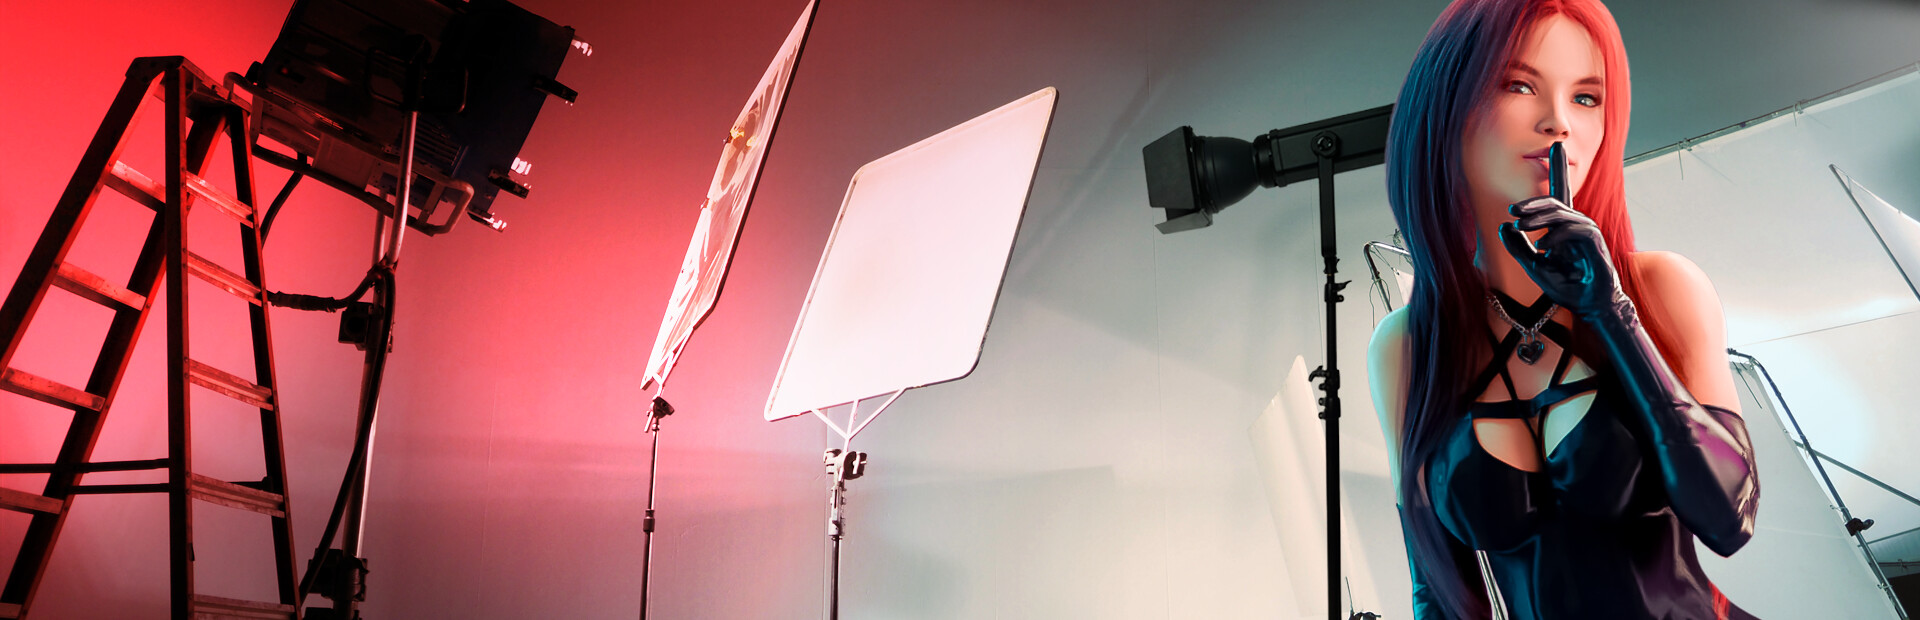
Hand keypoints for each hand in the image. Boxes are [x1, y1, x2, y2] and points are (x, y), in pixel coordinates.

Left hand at [1497, 196, 1624, 319]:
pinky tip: (1540, 246)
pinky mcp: (1595, 240)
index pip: (1550, 205)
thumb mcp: (1534, 265)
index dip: (1539, 195)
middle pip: (1553, 204)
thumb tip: (1503, 226)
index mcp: (1560, 229)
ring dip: (1538, 217)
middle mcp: (1574, 226)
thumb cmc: (1565, 285)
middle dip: (1531, 205)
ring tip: (1519, 225)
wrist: (1589, 306)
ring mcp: (1586, 231)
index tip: (1517, 199)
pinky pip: (1575, 229)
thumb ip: (1519, 247)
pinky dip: (1556, 235)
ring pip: (1561, 213)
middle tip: (1512, 210)